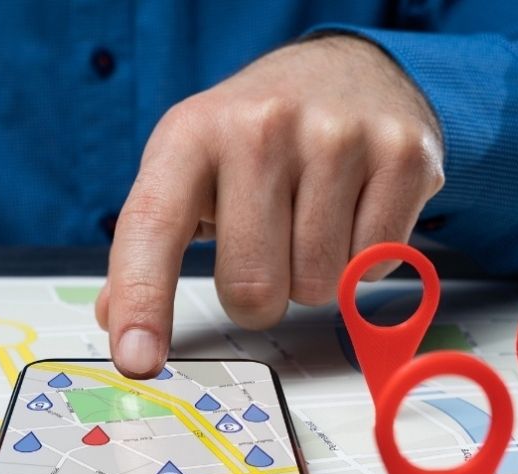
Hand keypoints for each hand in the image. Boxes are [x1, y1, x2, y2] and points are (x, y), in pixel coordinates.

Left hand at [95, 34, 443, 377]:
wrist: (348, 69)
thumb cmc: (256, 135)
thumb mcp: (186, 168)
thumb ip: (147, 245)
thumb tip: (115, 319)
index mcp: (190, 134)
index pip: (153, 229)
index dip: (144, 302)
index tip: (137, 359)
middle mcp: (260, 127)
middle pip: (250, 288)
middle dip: (258, 297)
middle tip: (266, 249)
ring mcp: (337, 137)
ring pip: (317, 285)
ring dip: (313, 279)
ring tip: (311, 221)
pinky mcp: (402, 154)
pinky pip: (374, 268)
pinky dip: (362, 264)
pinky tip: (353, 215)